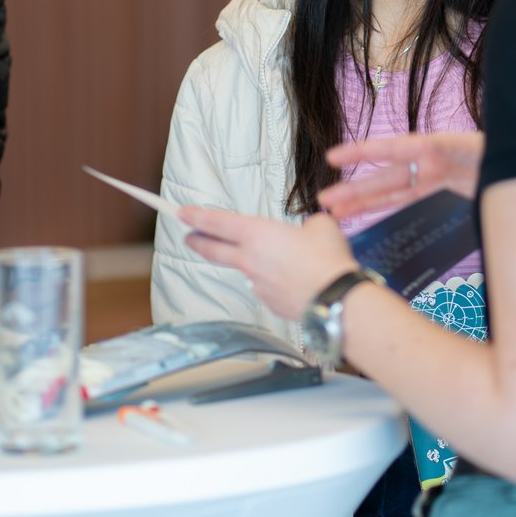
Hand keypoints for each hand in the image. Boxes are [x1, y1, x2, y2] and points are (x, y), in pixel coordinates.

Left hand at [179, 207, 358, 322]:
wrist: (335, 298)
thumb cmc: (327, 258)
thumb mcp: (321, 225)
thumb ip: (307, 226)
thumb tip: (308, 234)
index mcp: (256, 234)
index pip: (217, 222)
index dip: (196, 216)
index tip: (180, 213)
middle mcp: (250, 259)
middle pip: (214, 250)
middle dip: (198, 242)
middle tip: (187, 238)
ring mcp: (257, 284)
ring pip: (247, 270)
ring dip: (253, 264)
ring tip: (281, 260)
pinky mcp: (269, 303)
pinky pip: (268, 288)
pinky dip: (276, 283)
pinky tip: (296, 281)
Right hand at [318, 132, 484, 221]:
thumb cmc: (512, 154)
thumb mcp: (492, 152)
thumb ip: (470, 155)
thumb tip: (442, 158)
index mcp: (441, 146)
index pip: (396, 148)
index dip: (364, 152)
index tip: (334, 158)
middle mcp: (433, 159)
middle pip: (388, 176)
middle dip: (356, 189)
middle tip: (325, 200)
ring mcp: (436, 173)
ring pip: (393, 190)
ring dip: (364, 201)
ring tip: (335, 211)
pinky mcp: (444, 186)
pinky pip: (409, 196)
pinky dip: (388, 204)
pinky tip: (368, 213)